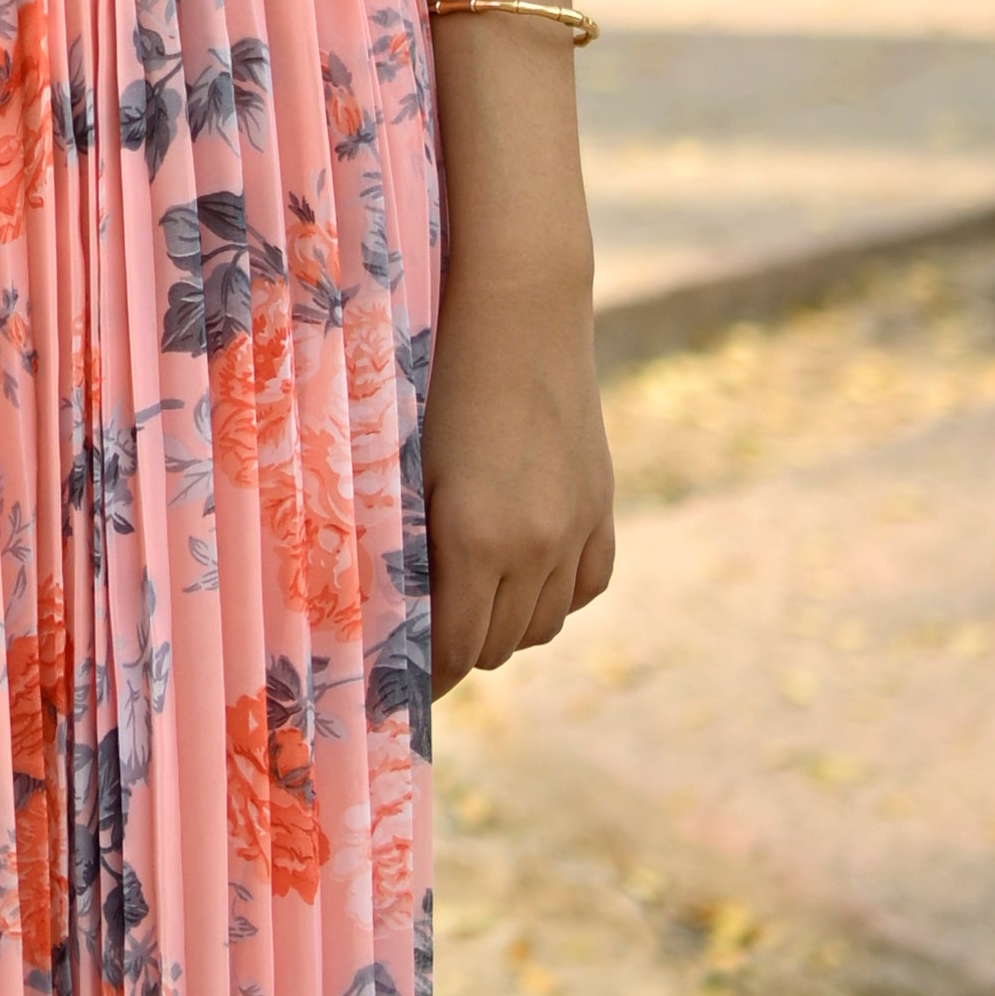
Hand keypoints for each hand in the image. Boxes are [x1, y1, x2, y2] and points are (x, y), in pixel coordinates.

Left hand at [422, 268, 615, 696]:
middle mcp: (536, 545)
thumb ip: (406, 546)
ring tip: (468, 609)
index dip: (426, 678)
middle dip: (460, 654)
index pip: (456, 652)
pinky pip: (586, 586)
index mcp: (476, 541)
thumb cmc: (434, 379)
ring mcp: (577, 526)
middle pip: (498, 646)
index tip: (399, 686)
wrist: (518, 309)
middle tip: (423, 645)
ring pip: (544, 625)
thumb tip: (393, 613)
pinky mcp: (601, 504)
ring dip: (506, 628)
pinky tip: (524, 580)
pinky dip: (555, 596)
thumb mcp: (406, 469)